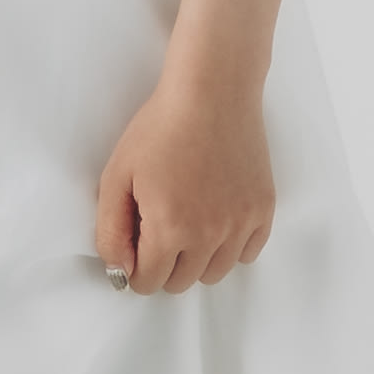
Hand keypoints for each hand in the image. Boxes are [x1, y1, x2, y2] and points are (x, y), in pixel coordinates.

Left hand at [96, 0, 285, 299]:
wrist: (212, 91)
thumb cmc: (159, 128)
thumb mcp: (116, 176)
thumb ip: (110, 232)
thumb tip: (120, 272)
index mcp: (169, 229)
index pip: (147, 283)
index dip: (134, 265)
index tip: (135, 240)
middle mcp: (209, 235)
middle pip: (181, 283)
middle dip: (163, 264)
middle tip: (158, 226)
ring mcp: (241, 224)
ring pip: (215, 273)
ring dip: (196, 259)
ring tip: (187, 222)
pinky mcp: (263, 210)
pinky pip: (247, 254)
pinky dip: (230, 246)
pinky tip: (215, 218)